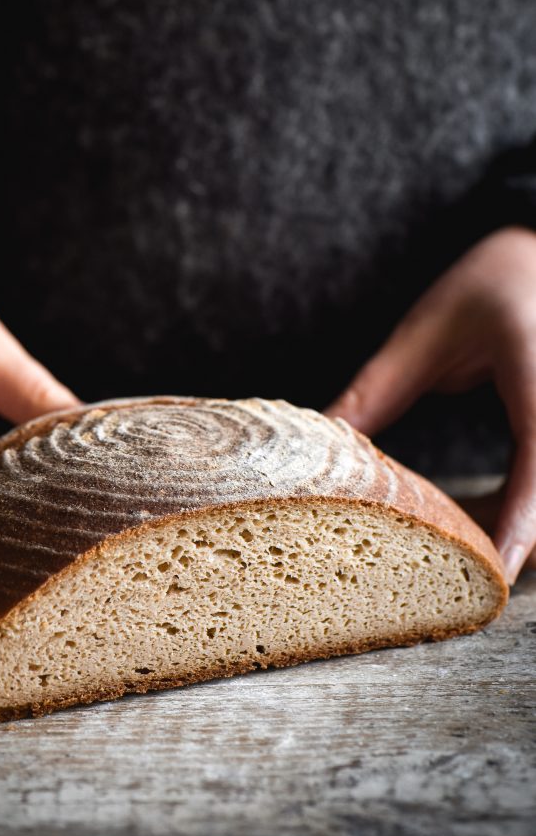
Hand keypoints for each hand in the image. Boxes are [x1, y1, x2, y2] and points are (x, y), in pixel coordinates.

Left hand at [325, 225, 535, 583]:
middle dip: (520, 539)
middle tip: (464, 583)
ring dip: (522, 523)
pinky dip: (524, 504)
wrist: (535, 252)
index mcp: (535, 368)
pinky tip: (485, 518)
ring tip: (466, 555)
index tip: (501, 569)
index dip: (525, 519)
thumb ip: (376, 391)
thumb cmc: (483, 285)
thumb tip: (320, 443)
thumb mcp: (424, 334)